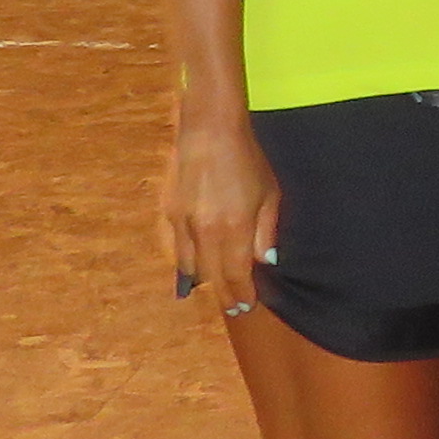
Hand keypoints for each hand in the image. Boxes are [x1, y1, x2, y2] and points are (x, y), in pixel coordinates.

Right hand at [161, 114, 281, 315]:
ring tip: (218, 291)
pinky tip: (197, 269)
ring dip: (207, 282)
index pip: (236, 275)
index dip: (242, 294)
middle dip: (225, 295)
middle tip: (235, 308)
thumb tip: (266, 261)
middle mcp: (206, 232)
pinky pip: (178, 249)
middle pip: (213, 277)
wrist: (209, 130)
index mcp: (234, 228)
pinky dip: (189, 263)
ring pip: (192, 267)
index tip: (248, 306)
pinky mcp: (170, 213)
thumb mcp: (269, 194)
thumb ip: (267, 232)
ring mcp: (183, 223)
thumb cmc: (247, 159)